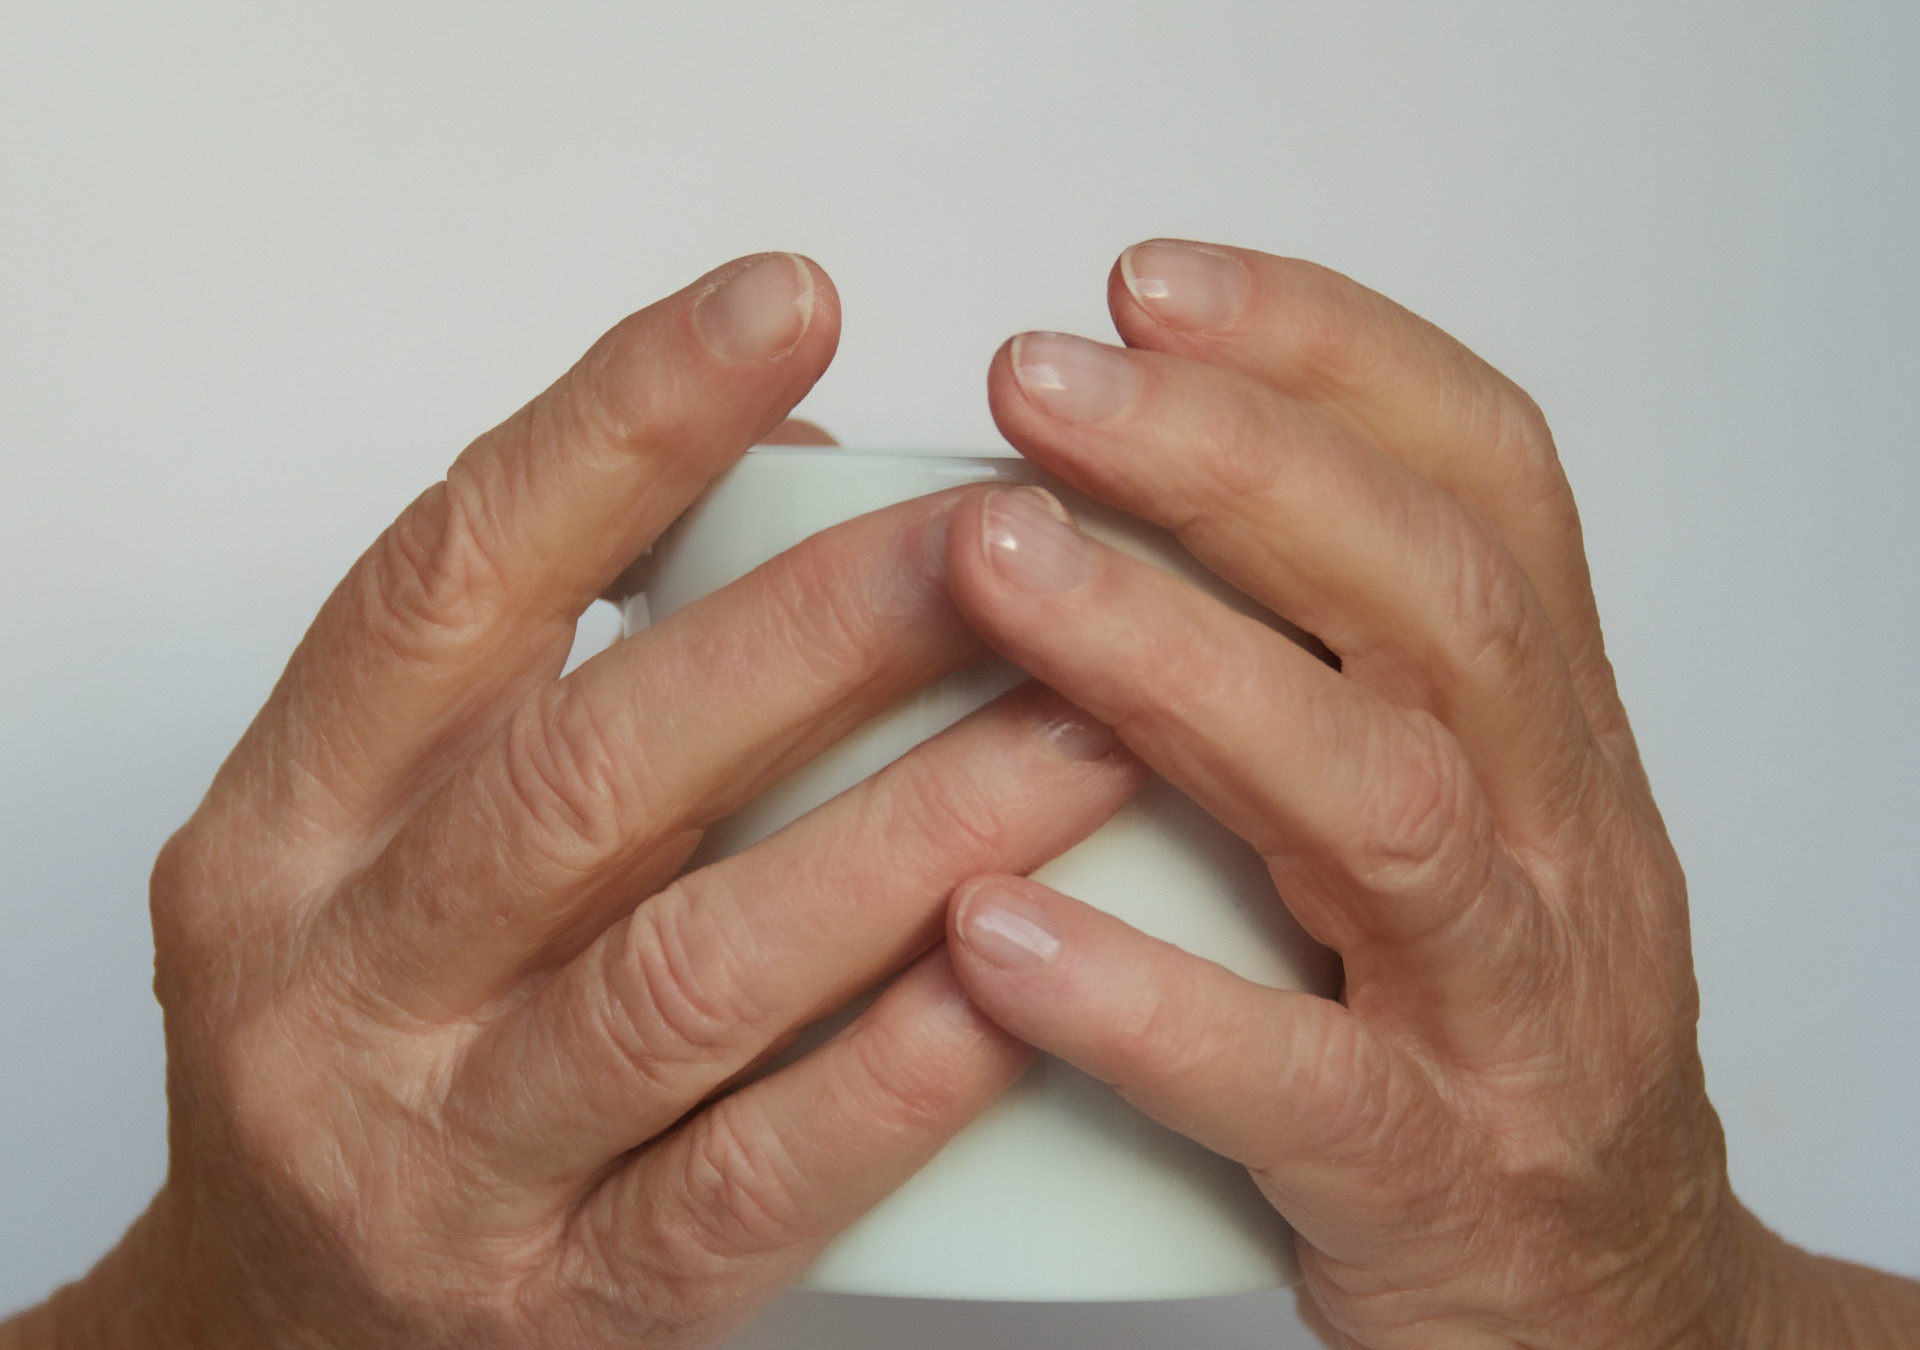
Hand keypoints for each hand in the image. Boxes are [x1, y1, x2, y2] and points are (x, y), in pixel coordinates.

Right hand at [3, 254, 1141, 1348]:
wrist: (281, 1338)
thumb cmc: (386, 1031)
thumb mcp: (395, 829)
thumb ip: (559, 649)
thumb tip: (786, 450)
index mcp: (287, 822)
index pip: (450, 581)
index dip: (619, 425)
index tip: (787, 305)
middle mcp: (339, 980)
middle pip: (595, 765)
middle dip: (824, 632)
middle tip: (1015, 536)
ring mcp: (443, 1158)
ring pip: (690, 968)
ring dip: (910, 834)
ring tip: (1085, 725)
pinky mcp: (563, 1307)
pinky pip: (747, 1181)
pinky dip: (894, 1072)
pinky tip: (1019, 969)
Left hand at [939, 241, 1919, 1346]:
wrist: (1619, 1307)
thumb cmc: (1477, 1035)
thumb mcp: (1444, 819)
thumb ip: (1317, 676)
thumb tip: (1076, 512)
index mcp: (1545, 729)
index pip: (1481, 478)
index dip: (1326, 353)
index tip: (1144, 285)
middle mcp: (1551, 835)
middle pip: (1428, 597)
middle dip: (1230, 463)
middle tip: (1037, 383)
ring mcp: (1508, 1008)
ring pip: (1377, 801)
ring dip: (1178, 663)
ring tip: (1000, 567)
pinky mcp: (1437, 1178)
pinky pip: (1305, 1081)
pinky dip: (1146, 996)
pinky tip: (993, 926)